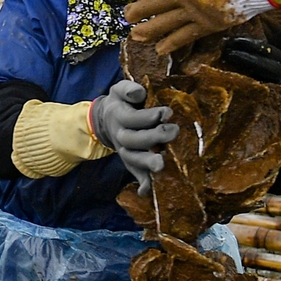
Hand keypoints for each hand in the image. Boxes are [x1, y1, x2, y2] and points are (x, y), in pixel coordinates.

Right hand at [88, 80, 178, 194]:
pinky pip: (135, 174)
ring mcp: (125, 151)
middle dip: (154, 137)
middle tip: (174, 131)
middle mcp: (121, 136)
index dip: (150, 116)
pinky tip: (147, 191)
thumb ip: (128, 89)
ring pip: (133, 159)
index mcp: (118, 117)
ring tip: (162, 165)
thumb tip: (139, 94)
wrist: (106, 120)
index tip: (168, 112)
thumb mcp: (119, 90)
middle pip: (133, 140)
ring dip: (147, 163)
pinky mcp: (131, 162)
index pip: (133, 118)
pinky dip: (142, 183)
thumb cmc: (121, 103)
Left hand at [125, 0, 256, 55]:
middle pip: (154, 5)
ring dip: (147, 30)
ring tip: (135, 35)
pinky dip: (171, 44)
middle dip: (137, 11)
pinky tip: (159, 49)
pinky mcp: (209, 26)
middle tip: (126, 16)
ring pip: (165, 24)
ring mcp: (197, 13)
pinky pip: (185, 37)